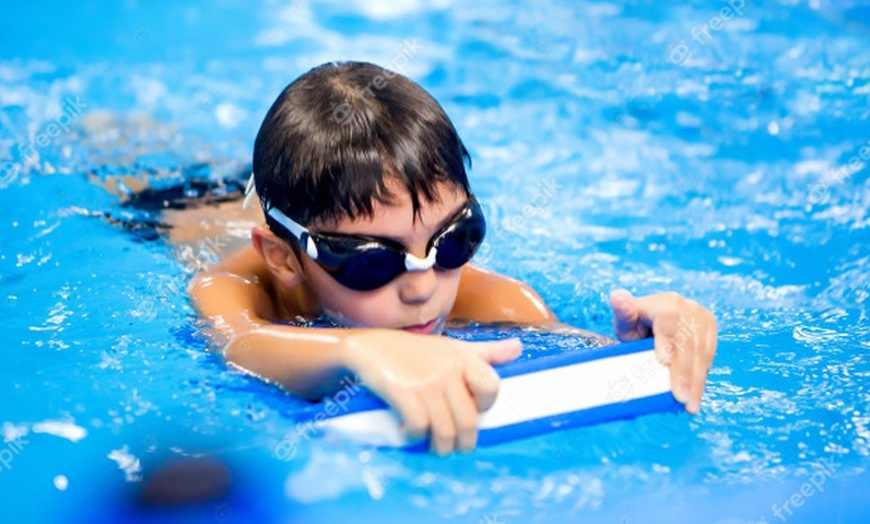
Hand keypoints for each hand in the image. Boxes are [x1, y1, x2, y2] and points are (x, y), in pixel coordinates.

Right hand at [341, 329, 521, 454]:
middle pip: (468, 420)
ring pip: (445, 430)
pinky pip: (418, 426)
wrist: (371, 346)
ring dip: (440, 447)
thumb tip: (518, 348)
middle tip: (455, 448)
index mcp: (463, 358)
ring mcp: (426, 382)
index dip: (484, 406)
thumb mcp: (452, 347)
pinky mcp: (403, 392)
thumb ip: (486, 352)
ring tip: (434, 448)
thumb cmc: (416, 351)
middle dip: (463, 442)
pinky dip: (414, 437)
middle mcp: (448, 369)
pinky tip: (408, 434)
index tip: (472, 412)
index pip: (491, 387)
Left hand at [610, 289, 717, 413]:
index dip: (668, 343)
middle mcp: (687, 307)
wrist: (655, 319)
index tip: (664, 362)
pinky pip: (709, 355)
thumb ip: (622, 311)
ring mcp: (702, 317)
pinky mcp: (710, 329)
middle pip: (687, 342)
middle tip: (681, 398)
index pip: (669, 322)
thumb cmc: (636, 323)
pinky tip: (696, 395)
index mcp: (664, 303)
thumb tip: (617, 296)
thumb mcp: (625, 319)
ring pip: (702, 352)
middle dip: (684, 372)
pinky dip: (702, 376)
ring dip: (697, 381)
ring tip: (691, 405)